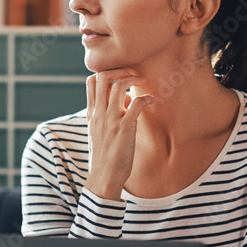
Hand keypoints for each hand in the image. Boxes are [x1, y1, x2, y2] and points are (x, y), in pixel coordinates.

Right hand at [84, 69, 155, 200]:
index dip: (107, 72)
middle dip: (120, 69)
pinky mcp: (125, 129)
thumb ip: (109, 114)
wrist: (103, 177)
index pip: (91, 81)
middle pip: (102, 76)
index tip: (121, 76)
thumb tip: (126, 100)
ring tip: (144, 82)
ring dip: (134, 79)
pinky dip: (148, 98)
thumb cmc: (105, 156)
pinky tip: (154, 101)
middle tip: (133, 73)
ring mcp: (111, 120)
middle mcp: (99, 113)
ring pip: (118, 85)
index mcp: (91, 113)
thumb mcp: (100, 132)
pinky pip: (137, 103)